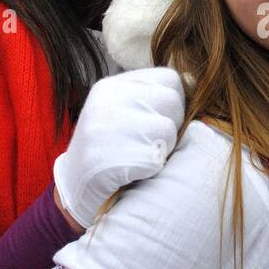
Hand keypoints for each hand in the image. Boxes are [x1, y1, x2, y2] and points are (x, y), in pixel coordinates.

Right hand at [53, 67, 186, 228]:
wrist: (75, 189)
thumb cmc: (111, 151)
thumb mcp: (126, 113)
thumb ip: (155, 97)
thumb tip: (193, 79)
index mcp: (112, 87)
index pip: (169, 78)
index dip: (175, 103)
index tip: (160, 121)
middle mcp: (106, 101)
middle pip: (172, 101)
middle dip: (172, 126)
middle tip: (152, 143)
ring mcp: (103, 128)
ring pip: (167, 129)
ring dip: (163, 149)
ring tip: (140, 157)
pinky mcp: (105, 158)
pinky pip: (155, 158)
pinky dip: (151, 169)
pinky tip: (134, 173)